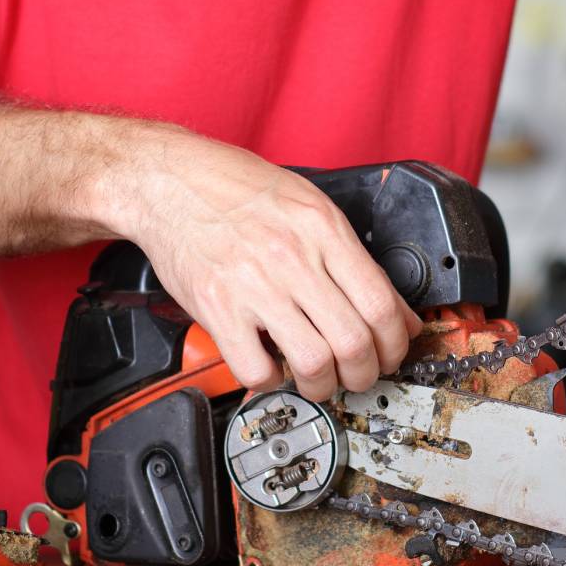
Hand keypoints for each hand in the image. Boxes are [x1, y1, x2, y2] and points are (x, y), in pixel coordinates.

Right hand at [102, 129, 421, 400]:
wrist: (170, 180)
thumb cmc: (238, 189)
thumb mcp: (310, 206)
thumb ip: (353, 257)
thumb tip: (394, 310)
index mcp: (323, 230)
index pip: (381, 304)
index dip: (396, 343)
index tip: (391, 353)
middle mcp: (293, 257)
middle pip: (354, 342)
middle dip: (366, 373)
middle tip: (359, 374)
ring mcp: (254, 285)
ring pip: (314, 362)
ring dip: (324, 385)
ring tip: (319, 379)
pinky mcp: (217, 308)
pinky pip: (256, 368)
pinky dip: (270, 381)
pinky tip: (271, 367)